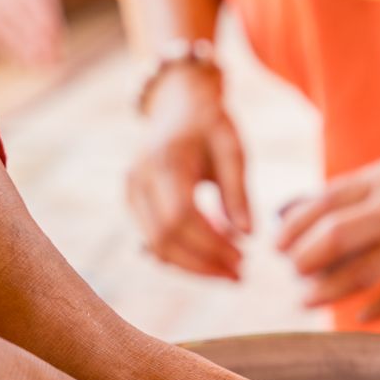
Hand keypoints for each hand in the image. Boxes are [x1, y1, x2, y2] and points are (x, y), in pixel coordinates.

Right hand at [127, 63, 250, 279]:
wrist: (178, 105)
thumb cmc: (211, 125)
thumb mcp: (233, 148)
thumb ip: (239, 191)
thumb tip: (248, 236)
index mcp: (164, 159)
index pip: (181, 217)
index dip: (211, 245)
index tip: (243, 259)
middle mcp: (138, 177)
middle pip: (164, 238)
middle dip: (203, 264)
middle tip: (239, 275)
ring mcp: (130, 191)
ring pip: (156, 246)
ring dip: (193, 266)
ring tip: (229, 272)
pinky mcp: (133, 203)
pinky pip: (154, 241)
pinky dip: (183, 257)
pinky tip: (212, 260)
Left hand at [277, 145, 379, 319]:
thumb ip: (372, 188)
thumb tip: (322, 206)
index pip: (322, 204)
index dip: (292, 229)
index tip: (280, 245)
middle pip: (330, 238)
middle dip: (301, 261)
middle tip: (293, 274)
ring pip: (357, 274)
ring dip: (325, 290)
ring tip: (307, 298)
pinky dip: (376, 309)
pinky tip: (362, 316)